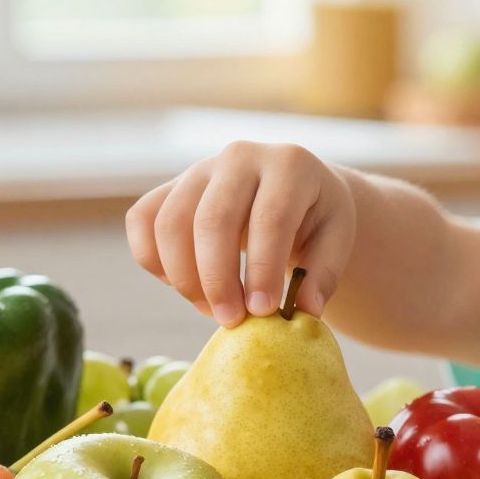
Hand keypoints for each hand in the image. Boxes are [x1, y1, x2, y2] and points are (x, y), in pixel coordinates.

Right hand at [126, 142, 357, 326]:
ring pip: (169, 223)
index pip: (269, 218)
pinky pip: (142, 221)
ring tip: (213, 309)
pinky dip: (154, 261)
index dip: (262, 269)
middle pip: (211, 220)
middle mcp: (239, 157)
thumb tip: (304, 310)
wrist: (291, 187)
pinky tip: (184, 285)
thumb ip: (323, 274)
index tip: (263, 312)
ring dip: (184, 278)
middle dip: (217, 280)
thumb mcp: (337, 238)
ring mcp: (199, 169)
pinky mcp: (170, 186)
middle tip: (231, 321)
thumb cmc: (315, 217)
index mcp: (289, 164)